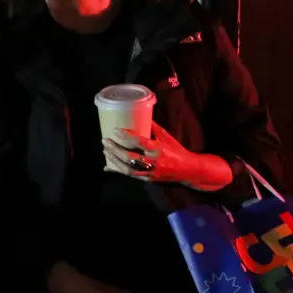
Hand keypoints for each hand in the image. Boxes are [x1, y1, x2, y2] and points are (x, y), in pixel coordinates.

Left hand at [102, 126, 232, 189]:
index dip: (126, 136)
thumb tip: (141, 113)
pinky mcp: (147, 178)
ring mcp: (149, 172)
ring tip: (105, 151)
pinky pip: (130, 175)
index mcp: (157, 149)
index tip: (115, 130)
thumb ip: (153, 127)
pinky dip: (118, 171)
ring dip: (114, 160)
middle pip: (129, 157)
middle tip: (105, 141)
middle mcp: (153, 162)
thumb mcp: (166, 137)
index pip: (139, 142)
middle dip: (115, 149)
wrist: (187, 170)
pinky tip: (108, 167)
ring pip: (127, 168)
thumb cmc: (176, 150)